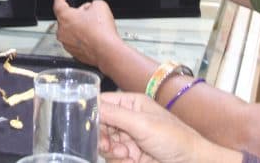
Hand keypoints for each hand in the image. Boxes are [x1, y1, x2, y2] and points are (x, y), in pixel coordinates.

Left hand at [53, 0, 120, 67]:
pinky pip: (76, 42)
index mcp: (65, 17)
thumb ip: (91, 4)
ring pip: (70, 31)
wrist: (107, 52)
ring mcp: (67, 44)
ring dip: (79, 29)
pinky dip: (82, 40)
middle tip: (89, 16)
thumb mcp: (99, 5)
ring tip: (94, 29)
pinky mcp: (74, 53)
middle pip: (66, 19)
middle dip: (76, 16)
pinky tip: (94, 39)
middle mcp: (62, 31)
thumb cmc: (102, 31)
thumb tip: (89, 10)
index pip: (58, 5)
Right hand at [99, 91, 225, 162]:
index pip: (103, 103)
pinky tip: (130, 160)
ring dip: (111, 151)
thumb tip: (89, 105)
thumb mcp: (143, 124)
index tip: (85, 123)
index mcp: (132, 104)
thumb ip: (115, 115)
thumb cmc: (175, 139)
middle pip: (100, 126)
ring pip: (105, 144)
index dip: (92, 112)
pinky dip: (118, 161)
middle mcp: (128, 120)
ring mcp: (129, 139)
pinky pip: (113, 158)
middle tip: (107, 144)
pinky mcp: (130, 157)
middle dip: (102, 137)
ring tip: (125, 154)